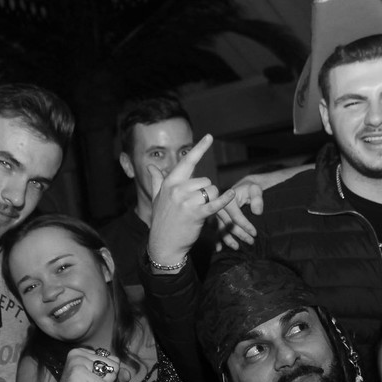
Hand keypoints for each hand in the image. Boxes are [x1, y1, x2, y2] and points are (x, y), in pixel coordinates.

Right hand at [148, 134, 235, 266]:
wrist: (164, 245)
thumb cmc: (162, 221)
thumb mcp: (157, 199)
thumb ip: (157, 181)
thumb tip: (150, 167)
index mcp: (170, 183)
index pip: (187, 162)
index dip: (199, 148)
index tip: (209, 136)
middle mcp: (177, 189)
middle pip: (206, 180)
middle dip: (207, 192)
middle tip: (197, 205)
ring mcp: (186, 202)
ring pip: (212, 191)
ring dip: (212, 201)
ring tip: (201, 211)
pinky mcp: (196, 214)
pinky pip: (215, 203)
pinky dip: (225, 200)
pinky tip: (231, 195)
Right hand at [213, 177, 262, 250]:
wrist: (242, 187)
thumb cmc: (249, 189)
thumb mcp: (255, 189)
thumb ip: (257, 198)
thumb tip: (257, 212)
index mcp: (228, 199)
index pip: (236, 216)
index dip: (246, 226)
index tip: (255, 234)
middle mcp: (219, 206)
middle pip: (228, 224)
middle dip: (240, 235)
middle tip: (251, 242)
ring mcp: (215, 213)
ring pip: (221, 229)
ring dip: (228, 240)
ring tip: (237, 247)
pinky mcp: (215, 218)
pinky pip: (214, 230)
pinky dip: (216, 240)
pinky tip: (218, 249)